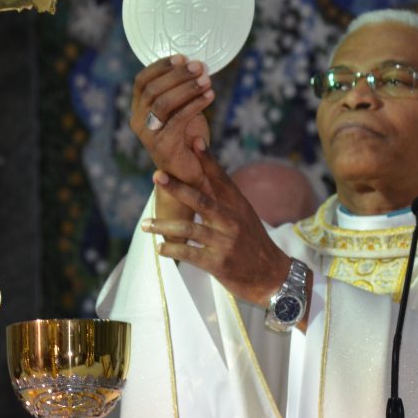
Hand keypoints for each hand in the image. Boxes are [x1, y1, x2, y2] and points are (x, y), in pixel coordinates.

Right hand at [130, 55, 213, 188]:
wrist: (191, 173)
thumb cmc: (187, 138)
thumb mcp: (183, 109)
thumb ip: (184, 91)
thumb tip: (197, 66)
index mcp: (139, 109)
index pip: (142, 81)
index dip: (161, 66)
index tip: (182, 58)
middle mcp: (138, 121)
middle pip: (153, 89)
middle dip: (178, 75)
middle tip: (199, 67)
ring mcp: (148, 135)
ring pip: (163, 103)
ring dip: (187, 88)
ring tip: (207, 80)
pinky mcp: (162, 146)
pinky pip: (178, 119)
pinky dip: (195, 104)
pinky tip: (210, 96)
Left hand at [142, 140, 291, 306]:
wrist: (273, 276)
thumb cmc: (253, 243)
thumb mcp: (244, 217)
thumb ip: (224, 199)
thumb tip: (202, 175)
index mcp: (238, 206)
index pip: (221, 179)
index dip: (207, 160)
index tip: (193, 141)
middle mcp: (232, 221)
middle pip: (202, 200)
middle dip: (177, 187)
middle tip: (157, 176)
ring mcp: (225, 242)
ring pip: (190, 229)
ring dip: (164, 226)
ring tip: (145, 225)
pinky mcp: (219, 263)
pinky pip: (190, 254)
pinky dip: (173, 251)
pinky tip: (160, 248)